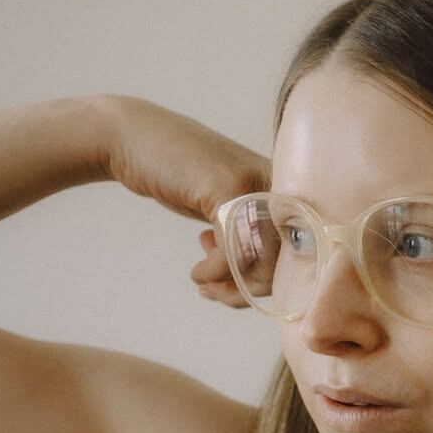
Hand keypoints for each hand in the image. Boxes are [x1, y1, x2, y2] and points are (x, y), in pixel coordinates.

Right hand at [98, 94, 269, 308]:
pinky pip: (234, 250)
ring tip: (206, 285)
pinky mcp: (228, 187)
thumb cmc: (180, 178)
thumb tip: (273, 288)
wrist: (133, 140)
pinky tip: (198, 272)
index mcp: (282, 189)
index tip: (237, 290)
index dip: (271, 282)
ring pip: (262, 259)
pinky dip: (214, 271)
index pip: (299, 253)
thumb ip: (251, 238)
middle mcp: (276, 184)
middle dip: (251, 288)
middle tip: (218, 292)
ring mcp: (255, 184)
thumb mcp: (224, 210)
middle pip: (286, 260)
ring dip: (231, 284)